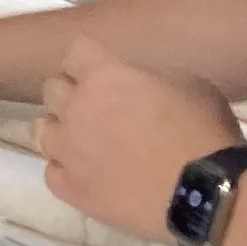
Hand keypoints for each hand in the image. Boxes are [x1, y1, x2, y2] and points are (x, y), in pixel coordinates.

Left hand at [39, 34, 246, 243]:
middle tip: (100, 107)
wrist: (204, 194)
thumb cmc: (203, 132)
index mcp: (103, 76)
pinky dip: (66, 169)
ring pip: (42, 129)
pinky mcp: (70, 188)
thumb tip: (137, 86)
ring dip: (62, 129)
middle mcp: (76, 108)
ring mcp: (67, 150)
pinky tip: (87, 173)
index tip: (106, 70)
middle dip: (73, 92)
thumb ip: (149, 78)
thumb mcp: (188, 84)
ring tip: (87, 141)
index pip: (75, 51)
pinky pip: (51, 171)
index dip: (90, 60)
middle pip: (53, 88)